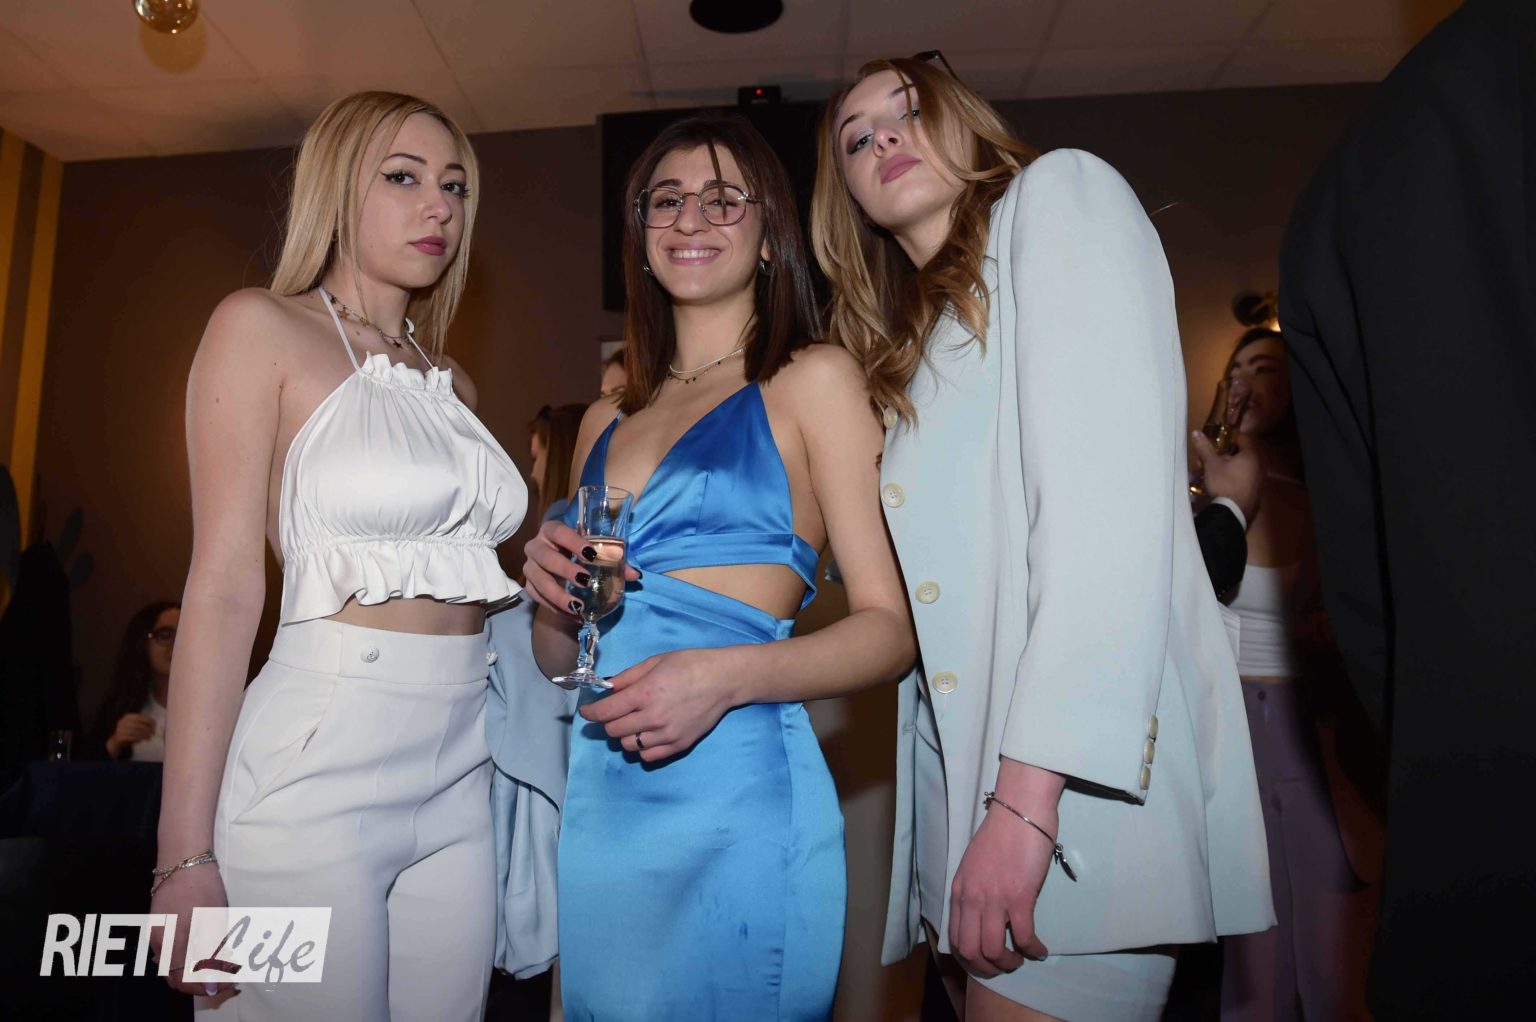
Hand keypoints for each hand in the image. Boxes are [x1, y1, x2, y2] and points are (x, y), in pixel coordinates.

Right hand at [106, 712, 156, 758]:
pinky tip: (142, 740)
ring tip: (149, 737)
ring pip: (135, 731)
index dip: (148, 720)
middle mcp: (123, 722)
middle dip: (147, 729)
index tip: (154, 725)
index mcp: (127, 717)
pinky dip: (138, 739)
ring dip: (144, 735)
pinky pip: (131, 737)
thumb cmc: (128, 732)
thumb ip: (143, 724)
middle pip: (138, 725)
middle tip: (153, 733)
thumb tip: (153, 726)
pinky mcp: (119, 737)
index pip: (139, 717)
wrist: (116, 741)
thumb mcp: (135, 725)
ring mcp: (120, 729)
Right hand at [148, 862, 232, 996]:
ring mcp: (156, 932)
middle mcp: (158, 943)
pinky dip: (188, 953)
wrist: (182, 858)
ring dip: (195, 967)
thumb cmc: (201, 889)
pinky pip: (171, 948)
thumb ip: (211, 956)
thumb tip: (212, 986)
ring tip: (221, 957)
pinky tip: (207, 944)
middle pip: (175, 975)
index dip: (206, 987)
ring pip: (173, 962)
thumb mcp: (212, 922)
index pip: (183, 982)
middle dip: (201, 980)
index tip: (228, 982)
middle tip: (226, 973)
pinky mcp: (159, 922)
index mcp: (171, 945)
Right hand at [521, 519, 639, 619]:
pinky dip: (555, 607)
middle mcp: (536, 546)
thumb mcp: (595, 554)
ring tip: (578, 606)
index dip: (573, 541)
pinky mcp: (528, 585)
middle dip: (565, 569)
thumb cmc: (580, 555)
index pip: (558, 531)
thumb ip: (614, 561)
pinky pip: (537, 597)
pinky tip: (572, 614)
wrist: (561, 570)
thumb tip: (634, 574)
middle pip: (545, 556)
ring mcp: (529, 566)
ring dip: (557, 594)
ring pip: (538, 580)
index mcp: (552, 531)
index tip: (591, 554)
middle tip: (585, 581)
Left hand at [579, 647, 741, 761]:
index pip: (606, 712)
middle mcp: (654, 717)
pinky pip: (648, 756)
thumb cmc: (690, 664)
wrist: (724, 680)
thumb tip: (606, 688)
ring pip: (629, 746)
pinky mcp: (679, 745)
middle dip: (608, 722)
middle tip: (613, 713)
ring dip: (625, 735)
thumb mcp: (655, 662)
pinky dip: (641, 748)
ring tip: (633, 722)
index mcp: (646, 693)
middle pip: (614, 731)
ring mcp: (667, 734)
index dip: (591, 713)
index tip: (587, 711)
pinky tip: (646, 734)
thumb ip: (628, 677)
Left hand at [947, 804, 1052, 977]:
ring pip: (993, 950)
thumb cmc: (1001, 834)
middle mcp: (971, 898)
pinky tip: (1039, 950)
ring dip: (1008, 963)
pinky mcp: (1018, 896)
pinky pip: (1022, 936)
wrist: (1019, 811)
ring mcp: (993, 898)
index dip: (969, 958)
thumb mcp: (975, 865)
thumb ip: (974, 890)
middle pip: (970, 950)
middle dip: (986, 968)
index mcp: (959, 890)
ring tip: (1020, 960)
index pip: (955, 937)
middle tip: (1003, 967)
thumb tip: (982, 915)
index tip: (984, 961)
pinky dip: (1032, 949)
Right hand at [1191, 431, 1261, 524]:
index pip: (1244, 438)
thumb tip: (1196, 432)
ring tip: (1217, 470)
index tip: (1219, 440)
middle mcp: (1259, 465)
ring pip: (1245, 467)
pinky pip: (1246, 478)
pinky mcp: (1256, 491)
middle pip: (1244, 453)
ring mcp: (1259, 479)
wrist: (1233, 512)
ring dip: (1232, 466)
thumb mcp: (1211, 464)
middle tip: (1215, 455)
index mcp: (1251, 455)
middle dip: (1228, 453)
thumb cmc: (1224, 483)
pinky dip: (1236, 477)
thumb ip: (1205, 448)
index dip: (1230, 437)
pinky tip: (1224, 483)